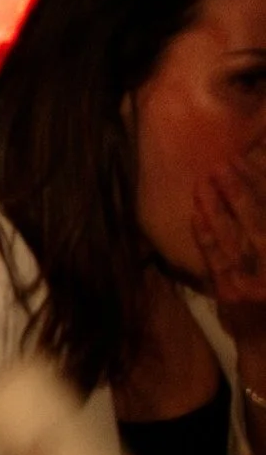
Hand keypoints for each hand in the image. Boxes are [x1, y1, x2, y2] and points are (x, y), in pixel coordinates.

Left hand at [193, 156, 265, 352]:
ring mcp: (256, 280)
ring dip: (219, 205)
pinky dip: (206, 235)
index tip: (249, 160)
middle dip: (242, 189)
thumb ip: (260, 235)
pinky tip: (196, 214)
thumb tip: (256, 198)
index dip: (264, 183)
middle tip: (224, 162)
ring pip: (236, 234)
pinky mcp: (232, 294)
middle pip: (260, 218)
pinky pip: (216, 258)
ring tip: (205, 180)